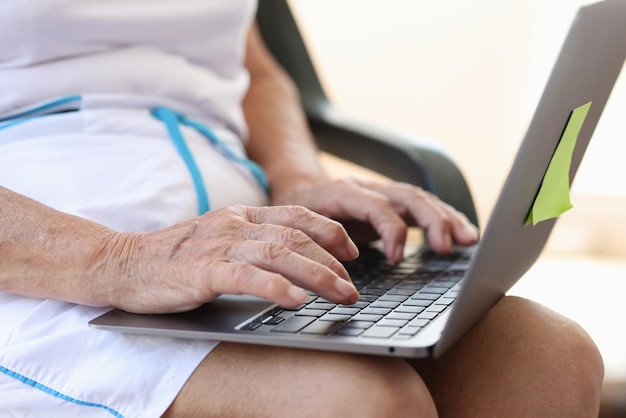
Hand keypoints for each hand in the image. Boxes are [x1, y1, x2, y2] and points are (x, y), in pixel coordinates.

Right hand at [100, 205, 359, 313]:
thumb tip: (295, 261)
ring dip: (317, 276)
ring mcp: (219, 245)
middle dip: (333, 263)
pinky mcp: (202, 271)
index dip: (330, 232)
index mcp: (241, 214)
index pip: (297, 215)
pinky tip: (297, 302)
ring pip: (280, 254)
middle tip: (354, 288)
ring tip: (342, 295)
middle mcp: (235, 224)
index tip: (353, 251)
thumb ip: (253, 242)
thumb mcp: (219, 239)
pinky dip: (276, 288)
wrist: (122, 263)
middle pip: (297, 238)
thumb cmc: (174, 257)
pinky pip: (248, 276)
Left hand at [272, 178, 478, 262]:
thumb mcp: (297, 221)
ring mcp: (384, 195)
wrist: (301, 188)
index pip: (376, 205)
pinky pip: (423, 208)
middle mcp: (370, 189)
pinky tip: (463, 234)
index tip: (396, 257)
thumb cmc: (299, 209)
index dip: (390, 229)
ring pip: (421, 200)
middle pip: (408, 197)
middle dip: (431, 220)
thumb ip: (318, 236)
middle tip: (446, 247)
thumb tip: (346, 258)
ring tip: (469, 240)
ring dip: (447, 219)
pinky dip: (445, 219)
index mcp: (344, 192)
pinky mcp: (393, 205)